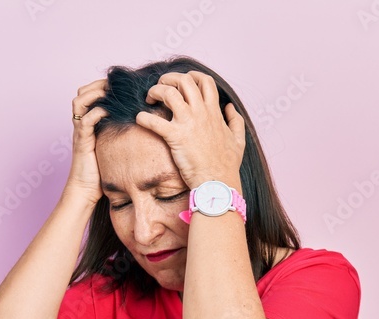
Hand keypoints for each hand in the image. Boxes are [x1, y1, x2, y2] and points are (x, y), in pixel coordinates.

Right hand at [63, 78, 109, 202]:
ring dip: (94, 93)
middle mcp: (81, 124)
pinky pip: (86, 120)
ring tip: (110, 91)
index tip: (119, 84)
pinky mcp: (82, 141)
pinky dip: (97, 112)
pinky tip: (109, 110)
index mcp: (88, 122)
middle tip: (115, 83)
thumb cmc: (101, 171)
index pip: (89, 94)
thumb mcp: (111, 146)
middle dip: (97, 84)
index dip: (101, 85)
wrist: (87, 190)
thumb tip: (140, 125)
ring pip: (79, 101)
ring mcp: (80, 131)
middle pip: (81, 92)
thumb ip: (118, 133)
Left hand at [135, 71, 244, 189]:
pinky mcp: (176, 137)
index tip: (182, 82)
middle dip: (169, 78)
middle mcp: (201, 113)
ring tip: (150, 99)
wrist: (218, 183)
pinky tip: (140, 119)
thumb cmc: (227, 165)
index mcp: (214, 112)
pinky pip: (154, 121)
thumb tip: (230, 107)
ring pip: (168, 93)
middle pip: (184, 80)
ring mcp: (188, 123)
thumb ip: (236, 121)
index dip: (192, 76)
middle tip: (161, 87)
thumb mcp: (239, 140)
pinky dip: (143, 118)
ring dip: (155, 91)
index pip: (205, 82)